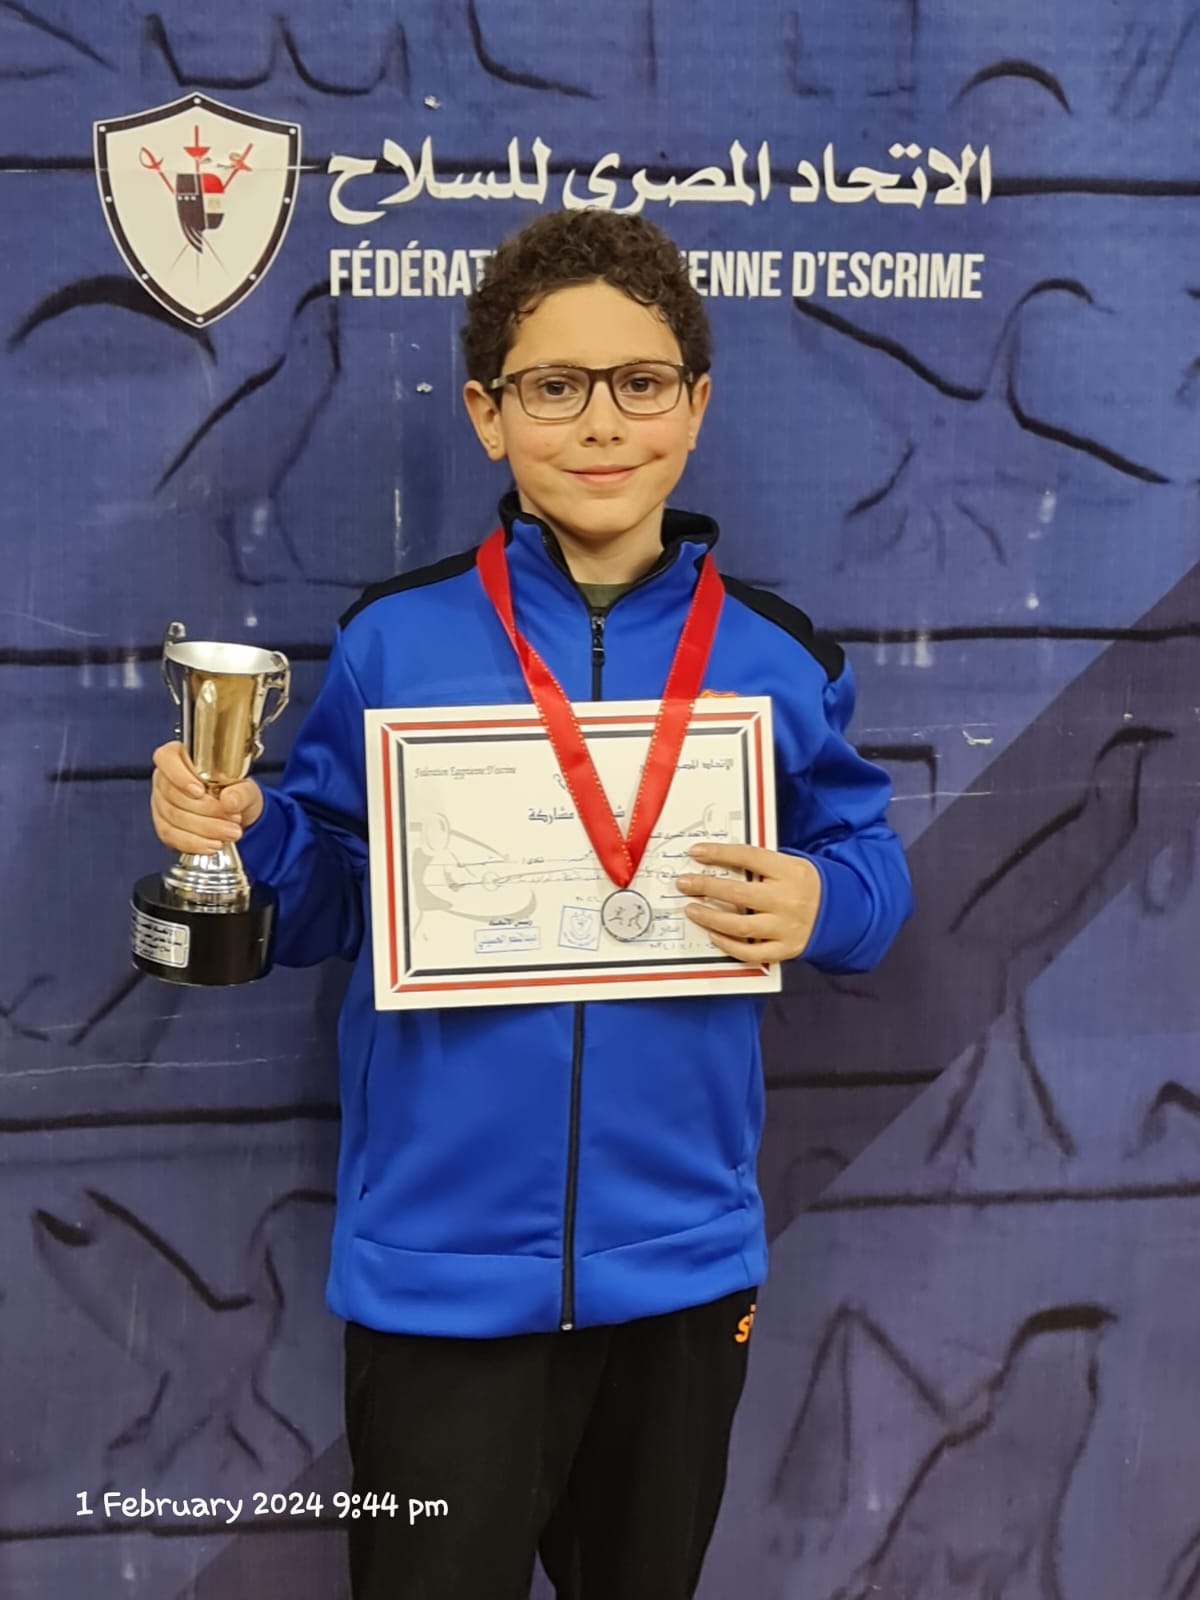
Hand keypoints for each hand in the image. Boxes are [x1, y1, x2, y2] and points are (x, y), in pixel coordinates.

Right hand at [150, 741, 263, 855]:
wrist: (236, 815)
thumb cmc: (235, 792)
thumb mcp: (245, 788)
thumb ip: (241, 792)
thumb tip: (229, 800)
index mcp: (180, 757)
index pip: (166, 758)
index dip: (180, 776)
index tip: (200, 791)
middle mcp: (165, 779)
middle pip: (174, 794)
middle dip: (207, 810)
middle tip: (233, 818)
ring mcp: (161, 803)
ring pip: (174, 817)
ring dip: (205, 829)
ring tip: (231, 832)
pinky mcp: (164, 826)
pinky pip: (172, 836)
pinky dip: (195, 843)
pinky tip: (213, 844)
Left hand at [675, 843, 821, 965]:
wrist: (840, 912)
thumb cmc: (805, 885)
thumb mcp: (790, 865)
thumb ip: (760, 865)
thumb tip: (718, 862)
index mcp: (790, 871)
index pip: (749, 857)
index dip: (719, 853)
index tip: (696, 852)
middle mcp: (788, 900)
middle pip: (739, 894)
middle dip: (705, 887)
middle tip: (684, 883)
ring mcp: (786, 927)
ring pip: (740, 926)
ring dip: (710, 918)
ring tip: (692, 909)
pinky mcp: (785, 949)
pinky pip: (750, 951)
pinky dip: (728, 945)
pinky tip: (713, 935)